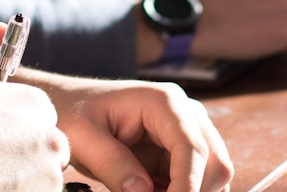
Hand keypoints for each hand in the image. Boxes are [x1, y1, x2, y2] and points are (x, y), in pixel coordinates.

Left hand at [21, 76, 232, 191]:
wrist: (71, 106)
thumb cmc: (75, 114)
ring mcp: (189, 131)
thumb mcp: (83, 138)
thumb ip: (113, 164)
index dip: (187, 185)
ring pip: (214, 175)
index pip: (193, 148)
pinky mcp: (183, 150)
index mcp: (164, 103)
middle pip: (215, 163)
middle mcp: (186, 114)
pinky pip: (198, 180)